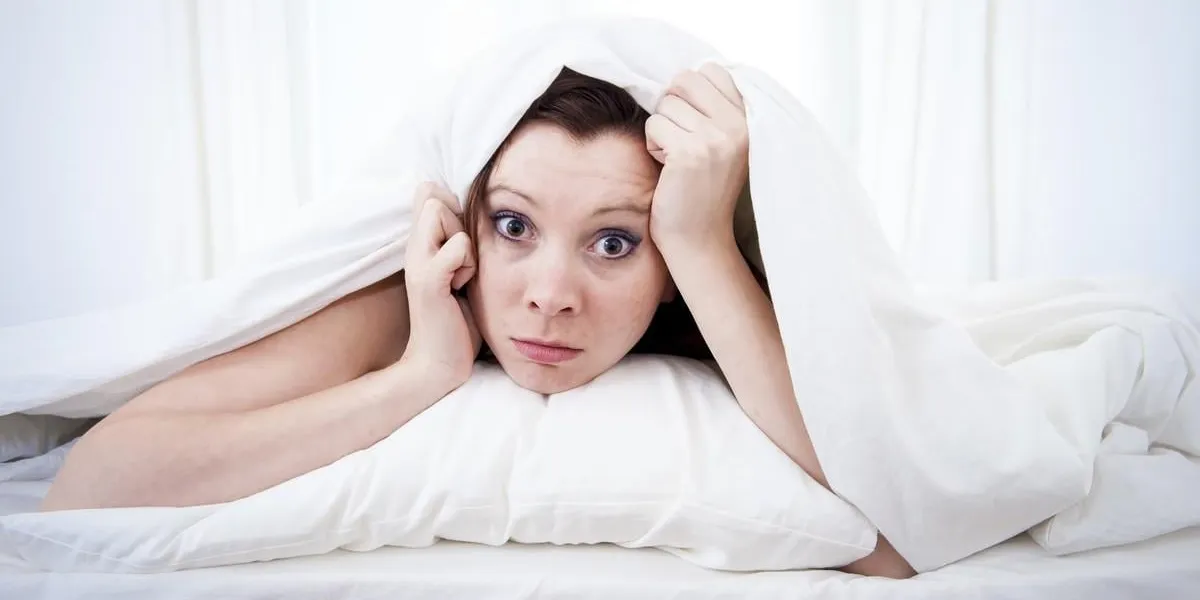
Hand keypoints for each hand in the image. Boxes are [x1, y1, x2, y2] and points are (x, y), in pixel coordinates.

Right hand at [401, 182, 481, 395]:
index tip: (459, 244)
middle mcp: (412, 250)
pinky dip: (466, 264)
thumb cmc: (455, 321)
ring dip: (464, 246)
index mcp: (419, 246)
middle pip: (435, 199)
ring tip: (460, 278)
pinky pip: (456, 247)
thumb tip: (468, 216)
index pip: (428, 194)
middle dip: (459, 224)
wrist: (439, 364)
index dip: (451, 208)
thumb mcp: (460, 273)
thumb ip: (458, 244)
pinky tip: (460, 288)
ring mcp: (417, 263)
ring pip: (443, 214)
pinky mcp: (428, 281)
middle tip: (461, 265)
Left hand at [645, 64, 748, 249]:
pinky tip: (668, 168)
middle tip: (680, 138)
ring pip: (666, 104)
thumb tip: (684, 74)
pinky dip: (653, 145)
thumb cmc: (704, 189)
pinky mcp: (689, 153)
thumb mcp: (724, 143)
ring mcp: (715, 139)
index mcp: (749, 119)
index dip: (691, 92)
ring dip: (662, 129)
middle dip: (673, 106)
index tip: (693, 122)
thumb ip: (715, 108)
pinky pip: (654, 125)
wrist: (699, 237)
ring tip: (677, 158)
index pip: (711, 71)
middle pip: (685, 81)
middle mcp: (738, 126)